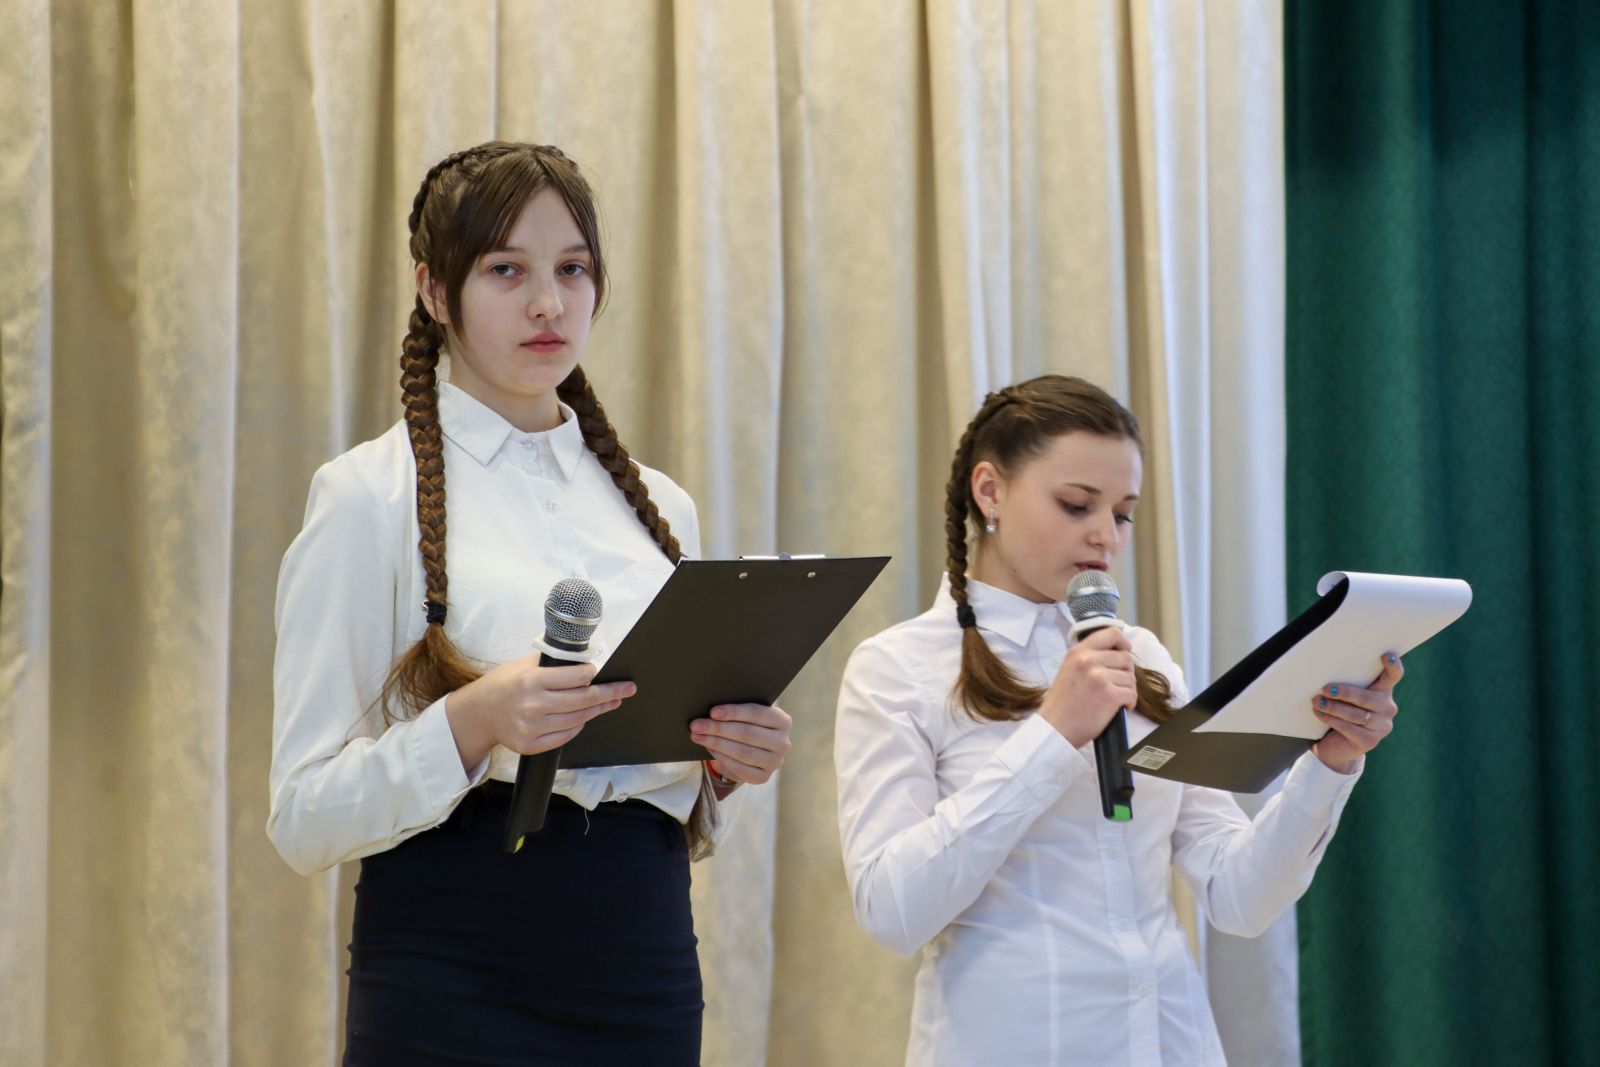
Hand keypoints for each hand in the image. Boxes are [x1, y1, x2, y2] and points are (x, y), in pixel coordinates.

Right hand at [445, 656, 634, 769]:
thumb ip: (553, 664)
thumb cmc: (504, 683)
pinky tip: (586, 717)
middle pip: (583, 700)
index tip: (603, 671)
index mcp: (532, 680)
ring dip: (598, 709)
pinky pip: (565, 736)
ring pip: (578, 719)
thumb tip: (586, 659)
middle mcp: (533, 705)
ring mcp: (531, 728)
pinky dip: (579, 726)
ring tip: (612, 701)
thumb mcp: (524, 665)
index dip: (594, 673)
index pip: (577, 677)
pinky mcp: (530, 745)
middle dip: (609, 693)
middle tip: (627, 688)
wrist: (478, 713)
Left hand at [689, 703, 792, 786]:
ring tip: (698, 736)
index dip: (734, 712)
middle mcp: (783, 742)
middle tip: (697, 725)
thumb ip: (737, 711)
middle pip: (747, 734)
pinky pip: (740, 769)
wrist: (753, 749)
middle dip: (719, 729)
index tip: (712, 712)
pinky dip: (721, 758)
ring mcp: (775, 762)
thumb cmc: (747, 725)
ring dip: (717, 744)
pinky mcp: (764, 777)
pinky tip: (709, 750)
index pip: (757, 713)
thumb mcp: (747, 716)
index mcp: (782, 721)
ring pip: (743, 752)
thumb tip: (712, 712)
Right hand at [1037, 626, 1139, 747]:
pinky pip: (1132, 694)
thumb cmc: (1063, 703)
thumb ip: (1089, 657)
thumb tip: (1117, 651)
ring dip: (1126, 690)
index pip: (1112, 633)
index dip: (1123, 643)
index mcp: (1078, 652)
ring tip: (1112, 700)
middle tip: (1115, 685)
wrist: (1055, 728)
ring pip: (1131, 677)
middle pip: (1126, 658)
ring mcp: (1099, 677)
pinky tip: (1117, 708)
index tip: (1124, 652)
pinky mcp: (1109, 694)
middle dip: (1126, 673)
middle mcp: (1088, 660)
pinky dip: (1129, 703)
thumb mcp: (1069, 668)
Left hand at [1311, 652, 1403, 773]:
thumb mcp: (1344, 696)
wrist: (1335, 745)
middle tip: (1325, 689)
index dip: (1393, 666)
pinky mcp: (1370, 742)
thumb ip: (1345, 683)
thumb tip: (1323, 669)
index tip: (1387, 655)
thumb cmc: (1339, 711)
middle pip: (1367, 697)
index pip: (1393, 676)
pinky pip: (1349, 728)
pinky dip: (1332, 720)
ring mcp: (1382, 726)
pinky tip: (1319, 714)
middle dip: (1345, 692)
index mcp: (1383, 691)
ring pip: (1356, 714)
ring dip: (1333, 707)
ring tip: (1317, 701)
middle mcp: (1387, 708)